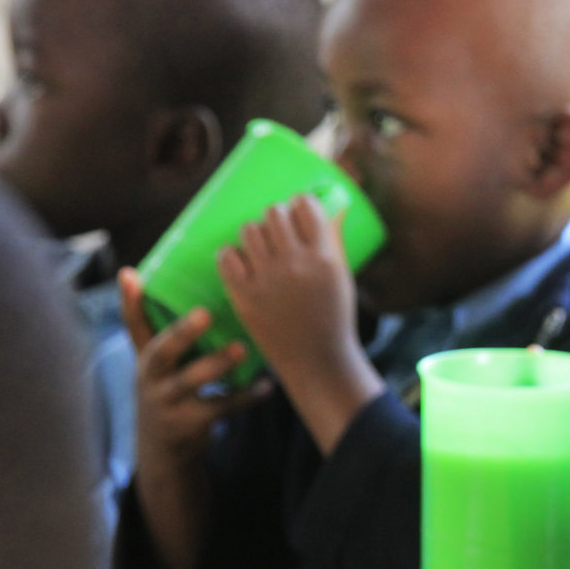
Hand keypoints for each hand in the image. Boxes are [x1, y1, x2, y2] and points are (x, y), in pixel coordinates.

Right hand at [119, 267, 273, 467]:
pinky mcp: (190, 424)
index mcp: (145, 357)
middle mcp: (150, 378)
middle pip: (160, 351)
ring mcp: (168, 402)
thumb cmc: (170, 392)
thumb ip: (169, 333)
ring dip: (217, 364)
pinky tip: (267, 385)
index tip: (130, 274)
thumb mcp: (161, 366)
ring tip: (242, 348)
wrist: (164, 452)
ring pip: (191, 380)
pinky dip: (246, 396)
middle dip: (181, 332)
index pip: (133, 325)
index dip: (129, 301)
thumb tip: (178, 289)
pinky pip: (221, 407)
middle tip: (204, 313)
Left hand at [218, 196, 383, 453]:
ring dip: (254, 236)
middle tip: (278, 236)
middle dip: (276, 220)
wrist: (317, 363)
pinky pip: (226, 255)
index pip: (304, 206)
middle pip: (273, 213)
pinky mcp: (244, 297)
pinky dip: (231, 256)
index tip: (298, 214)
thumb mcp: (343, 277)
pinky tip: (241, 264)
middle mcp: (295, 265)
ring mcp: (267, 281)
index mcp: (324, 258)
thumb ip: (335, 240)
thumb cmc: (333, 318)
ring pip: (248, 230)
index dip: (299, 205)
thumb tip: (333, 205)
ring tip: (261, 251)